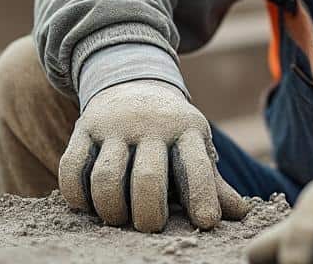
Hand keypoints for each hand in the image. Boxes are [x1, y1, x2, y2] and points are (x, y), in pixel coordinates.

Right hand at [58, 80, 250, 231]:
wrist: (133, 83)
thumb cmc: (170, 133)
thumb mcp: (195, 147)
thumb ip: (213, 182)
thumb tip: (240, 214)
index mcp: (187, 130)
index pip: (196, 166)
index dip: (202, 197)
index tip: (206, 223)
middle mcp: (151, 125)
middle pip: (148, 178)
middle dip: (148, 214)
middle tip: (149, 228)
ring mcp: (114, 126)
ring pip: (106, 178)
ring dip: (111, 210)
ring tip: (118, 220)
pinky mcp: (84, 128)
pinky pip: (72, 168)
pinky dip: (77, 196)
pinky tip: (89, 205)